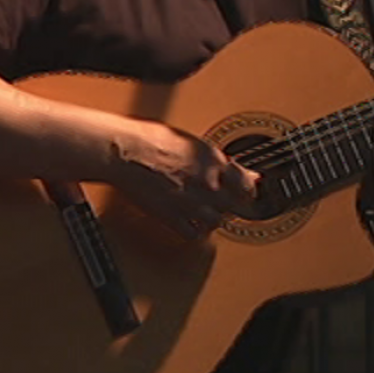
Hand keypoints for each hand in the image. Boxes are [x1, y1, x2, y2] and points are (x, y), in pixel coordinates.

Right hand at [109, 120, 259, 239]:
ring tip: (208, 213)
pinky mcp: (172, 217)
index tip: (247, 191)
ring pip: (216, 222)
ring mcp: (191, 203)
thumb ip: (213, 157)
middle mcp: (207, 184)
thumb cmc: (150, 139)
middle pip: (235, 206)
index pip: (246, 184)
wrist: (125, 152)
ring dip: (214, 219)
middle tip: (229, 203)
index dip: (248, 190)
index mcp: (213, 161)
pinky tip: (192, 225)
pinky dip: (195, 232)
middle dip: (233, 204)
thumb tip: (228, 163)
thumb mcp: (190, 141)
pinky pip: (192, 233)